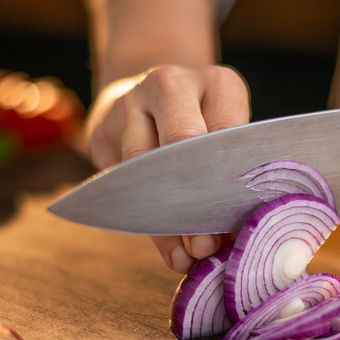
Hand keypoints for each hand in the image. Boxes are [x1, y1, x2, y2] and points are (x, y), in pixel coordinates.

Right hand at [85, 64, 250, 271]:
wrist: (146, 97)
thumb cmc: (203, 126)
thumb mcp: (226, 137)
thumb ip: (231, 179)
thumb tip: (235, 242)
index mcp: (217, 83)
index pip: (228, 130)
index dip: (232, 180)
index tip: (237, 223)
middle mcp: (172, 84)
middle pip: (183, 140)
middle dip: (196, 199)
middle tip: (207, 245)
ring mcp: (131, 102)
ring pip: (145, 164)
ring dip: (168, 219)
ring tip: (187, 256)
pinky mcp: (101, 129)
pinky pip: (122, 181)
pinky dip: (146, 222)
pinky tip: (168, 249)